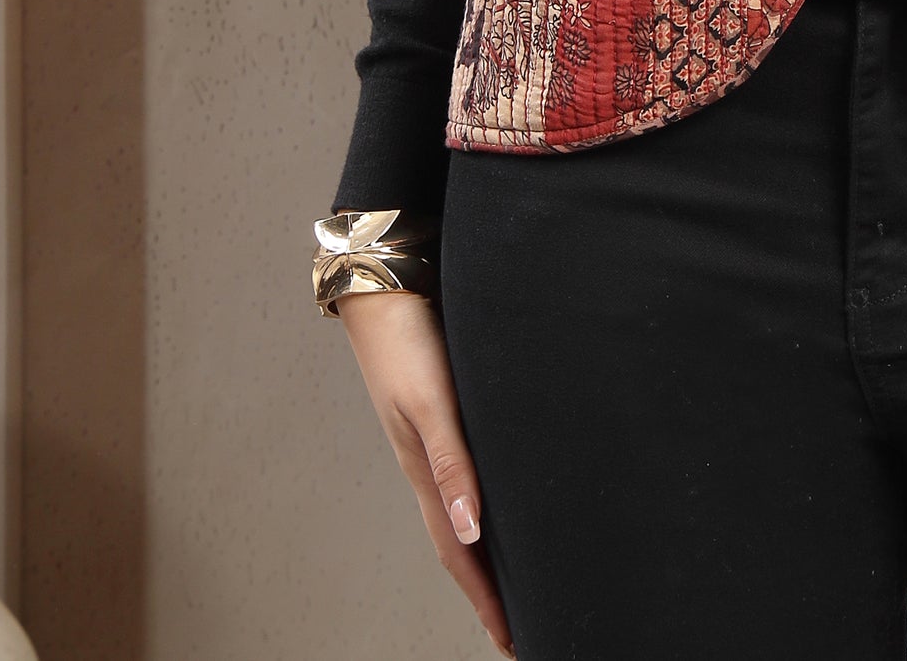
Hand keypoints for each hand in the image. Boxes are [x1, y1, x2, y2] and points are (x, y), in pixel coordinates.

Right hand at [338, 287, 513, 655]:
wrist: (384, 282)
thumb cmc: (407, 340)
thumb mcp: (431, 403)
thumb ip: (453, 463)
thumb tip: (470, 532)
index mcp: (427, 471)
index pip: (461, 554)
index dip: (487, 600)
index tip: (514, 641)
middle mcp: (431, 463)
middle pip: (462, 543)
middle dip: (490, 590)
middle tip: (522, 628)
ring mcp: (434, 440)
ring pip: (467, 511)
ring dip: (489, 551)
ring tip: (518, 579)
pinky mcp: (443, 412)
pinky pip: (469, 475)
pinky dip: (486, 504)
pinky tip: (502, 500)